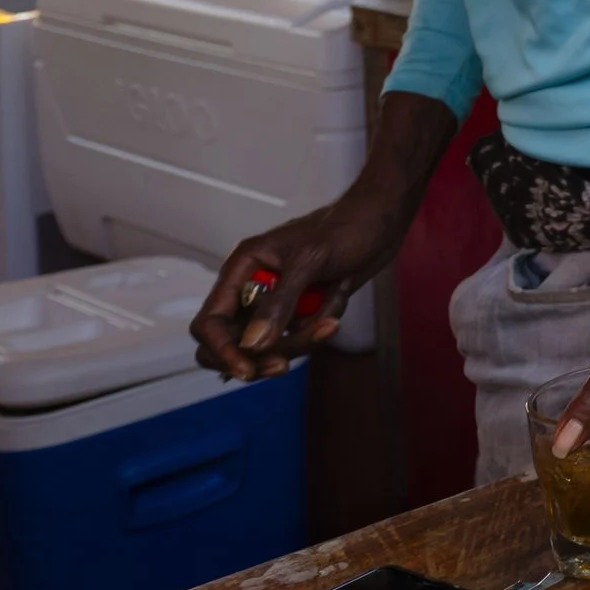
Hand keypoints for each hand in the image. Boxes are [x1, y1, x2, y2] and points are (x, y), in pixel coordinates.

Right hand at [191, 90, 458, 379]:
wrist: (380, 221)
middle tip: (284, 364)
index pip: (209, 322)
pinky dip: (320, 327)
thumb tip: (251, 345)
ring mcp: (277, 302)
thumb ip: (279, 304)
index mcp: (242, 268)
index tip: (246, 369)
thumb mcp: (309, 261)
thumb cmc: (344, 227)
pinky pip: (300, 338)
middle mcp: (253, 288)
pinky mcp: (300, 310)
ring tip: (331, 312)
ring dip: (304, 337)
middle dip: (261, 356)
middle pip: (234, 344)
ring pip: (272, 346)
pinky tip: (338, 295)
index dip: (220, 350)